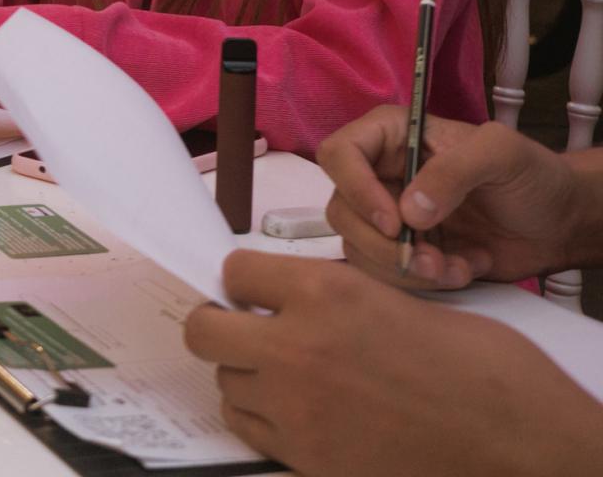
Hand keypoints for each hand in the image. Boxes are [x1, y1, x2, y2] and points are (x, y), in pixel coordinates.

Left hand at [184, 251, 602, 475]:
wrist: (523, 448)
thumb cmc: (485, 373)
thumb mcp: (404, 303)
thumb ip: (338, 297)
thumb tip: (298, 299)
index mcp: (327, 292)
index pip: (236, 271)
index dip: (246, 281)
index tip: (256, 292)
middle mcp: (298, 346)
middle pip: (204, 330)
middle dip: (221, 325)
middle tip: (249, 330)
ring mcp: (297, 407)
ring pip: (225, 382)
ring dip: (247, 375)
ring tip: (288, 376)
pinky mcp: (308, 457)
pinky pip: (249, 429)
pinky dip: (263, 418)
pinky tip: (298, 413)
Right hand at [317, 106, 582, 286]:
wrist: (558, 225)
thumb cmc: (533, 176)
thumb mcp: (502, 155)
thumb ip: (455, 171)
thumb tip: (410, 211)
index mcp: (392, 136)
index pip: (339, 154)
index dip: (355, 189)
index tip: (395, 223)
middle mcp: (379, 174)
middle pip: (342, 210)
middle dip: (385, 244)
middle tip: (431, 259)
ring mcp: (389, 216)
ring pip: (359, 248)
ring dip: (408, 269)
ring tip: (458, 267)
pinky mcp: (404, 252)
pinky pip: (386, 275)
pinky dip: (424, 283)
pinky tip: (465, 269)